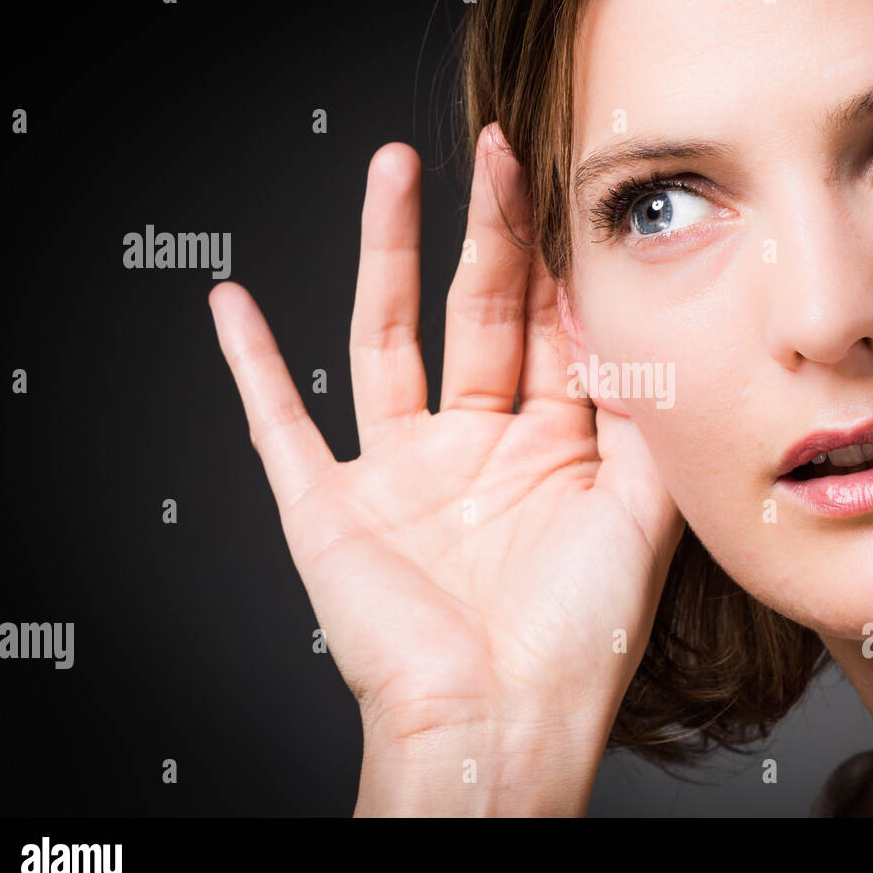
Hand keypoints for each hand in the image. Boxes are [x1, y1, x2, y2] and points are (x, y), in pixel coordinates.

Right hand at [207, 124, 684, 813]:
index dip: (555, 262)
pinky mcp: (331, 506)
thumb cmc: (578, 637)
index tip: (563, 189)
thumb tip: (636, 325)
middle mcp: (474, 452)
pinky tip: (230, 304)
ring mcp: (400, 475)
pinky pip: (281, 424)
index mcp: (549, 453)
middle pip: (475, 315)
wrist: (501, 722)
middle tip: (492, 150)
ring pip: (386, 339)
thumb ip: (642, 416)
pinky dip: (251, 366)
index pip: (549, 333)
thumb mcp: (641, 509)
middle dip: (485, 232)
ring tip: (391, 170)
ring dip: (384, 255)